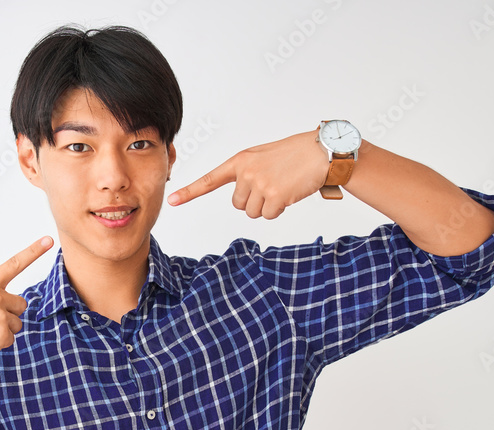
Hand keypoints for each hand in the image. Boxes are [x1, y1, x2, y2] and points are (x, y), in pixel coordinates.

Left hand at [167, 130, 327, 218]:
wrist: (320, 151)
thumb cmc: (293, 154)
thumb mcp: (262, 157)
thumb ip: (246, 173)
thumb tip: (242, 201)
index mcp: (240, 160)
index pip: (210, 179)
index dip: (190, 192)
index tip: (173, 200)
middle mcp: (246, 172)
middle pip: (238, 205)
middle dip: (254, 201)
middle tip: (272, 184)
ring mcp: (259, 184)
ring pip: (252, 212)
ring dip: (267, 206)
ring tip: (281, 186)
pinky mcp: (274, 195)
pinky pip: (268, 215)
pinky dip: (279, 210)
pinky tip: (289, 193)